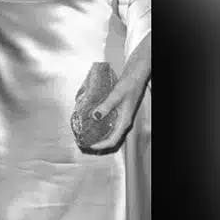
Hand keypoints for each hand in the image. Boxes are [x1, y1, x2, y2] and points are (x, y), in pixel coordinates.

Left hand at [87, 35, 150, 151]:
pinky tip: (90, 121)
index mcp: (124, 121)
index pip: (113, 140)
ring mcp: (120, 117)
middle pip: (110, 138)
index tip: (89, 144)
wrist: (136, 74)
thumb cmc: (129, 84)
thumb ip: (106, 106)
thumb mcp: (116, 95)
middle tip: (84, 140)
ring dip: (98, 134)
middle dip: (97, 141)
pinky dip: (99, 125)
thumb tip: (95, 116)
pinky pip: (108, 123)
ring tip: (85, 133)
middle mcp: (123, 121)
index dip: (101, 145)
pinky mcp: (117, 112)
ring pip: (109, 131)